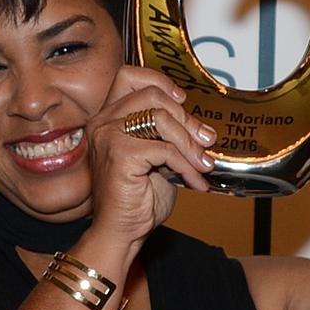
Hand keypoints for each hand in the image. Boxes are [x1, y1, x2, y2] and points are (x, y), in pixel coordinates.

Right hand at [80, 65, 212, 266]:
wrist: (122, 233)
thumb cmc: (137, 199)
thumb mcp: (156, 158)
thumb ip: (167, 135)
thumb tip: (200, 126)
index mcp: (108, 118)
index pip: (129, 76)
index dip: (159, 81)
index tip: (183, 100)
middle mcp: (103, 122)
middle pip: (152, 96)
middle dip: (186, 118)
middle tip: (206, 140)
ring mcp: (108, 136)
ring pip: (161, 118)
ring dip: (190, 143)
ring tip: (203, 164)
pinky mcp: (120, 154)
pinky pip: (164, 149)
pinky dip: (186, 165)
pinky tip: (195, 182)